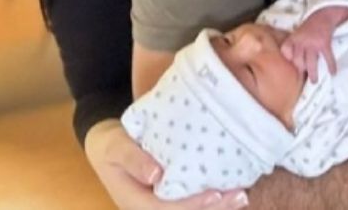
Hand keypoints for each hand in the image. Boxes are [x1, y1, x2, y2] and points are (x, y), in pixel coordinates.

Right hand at [84, 120, 248, 209]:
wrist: (106, 147)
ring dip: (217, 208)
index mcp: (134, 203)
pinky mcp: (169, 199)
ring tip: (242, 196)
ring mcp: (159, 206)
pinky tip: (231, 191)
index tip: (216, 194)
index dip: (193, 206)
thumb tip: (156, 176)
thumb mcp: (114, 147)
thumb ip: (132, 159)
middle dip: (214, 209)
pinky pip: (191, 204)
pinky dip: (212, 200)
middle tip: (240, 196)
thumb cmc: (110, 145)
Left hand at [280, 5, 347, 82]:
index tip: (289, 69)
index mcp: (293, 38)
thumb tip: (290, 60)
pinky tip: (333, 72)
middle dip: (300, 69)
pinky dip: (331, 66)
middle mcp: (301, 41)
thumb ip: (293, 44)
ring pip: (311, 63)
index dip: (287, 60)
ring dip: (313, 74)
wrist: (323, 14)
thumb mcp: (297, 33)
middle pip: (298, 60)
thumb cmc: (309, 26)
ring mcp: (313, 43)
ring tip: (314, 81)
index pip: (286, 51)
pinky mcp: (324, 43)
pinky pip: (327, 58)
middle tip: (303, 78)